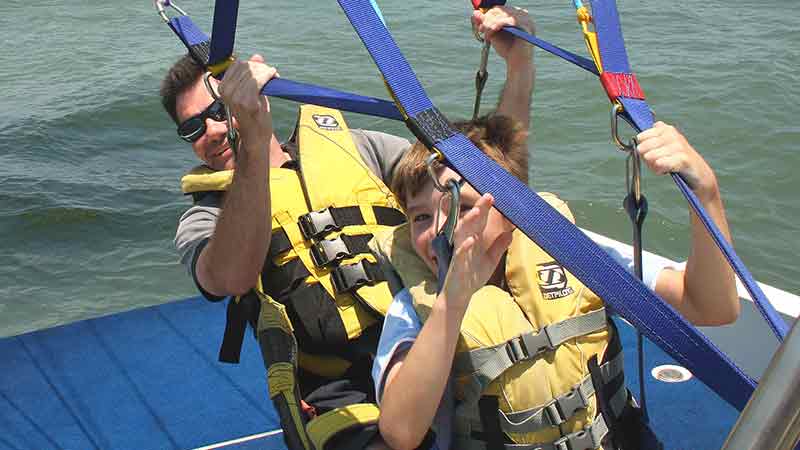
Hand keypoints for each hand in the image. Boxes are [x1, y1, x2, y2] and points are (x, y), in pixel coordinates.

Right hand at [218, 54, 278, 139]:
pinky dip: (269, 75)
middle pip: (246, 66)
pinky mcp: (247, 103)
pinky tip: (275, 77)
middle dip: (261, 67)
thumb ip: (252, 75)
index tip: (263, 70)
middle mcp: (226, 92)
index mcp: (223, 88)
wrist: (255, 137)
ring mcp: (236, 97)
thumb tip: (257, 57)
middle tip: (271, 74)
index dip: (253, 65)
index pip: (238, 65)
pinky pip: (259, 80)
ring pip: (254, 72)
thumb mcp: (250, 92)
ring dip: (267, 72)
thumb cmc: (253, 115)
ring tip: (274, 78)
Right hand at [441, 193, 513, 311]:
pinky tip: (471, 240)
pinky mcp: (456, 265)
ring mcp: (459, 253)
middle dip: (479, 208)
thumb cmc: (472, 277)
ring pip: (462, 233)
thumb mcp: (490, 260)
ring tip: (478, 211)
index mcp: (473, 240)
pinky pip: (459, 254)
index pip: (480, 221)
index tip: (495, 196)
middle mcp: (464, 242)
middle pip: (471, 222)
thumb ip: (498, 246)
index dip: (486, 209)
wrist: (459, 296)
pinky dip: (465, 246)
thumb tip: (511, 233)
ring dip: (469, 221)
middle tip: (488, 196)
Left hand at [471, 6, 533, 70]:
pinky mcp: (526, 26)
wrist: (518, 63)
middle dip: (487, 19)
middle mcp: (523, 14)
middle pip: (500, 10)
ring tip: (487, 35)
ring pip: (503, 14)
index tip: (480, 27)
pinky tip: (491, 33)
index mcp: (516, 14)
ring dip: (490, 23)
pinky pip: (509, 21)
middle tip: (481, 30)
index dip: (487, 16)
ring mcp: (526, 19)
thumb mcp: (493, 35)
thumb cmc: (507, 49)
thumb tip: (475, 13)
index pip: (499, 9)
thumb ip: (485, 24)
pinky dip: (497, 25)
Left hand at [636, 121, 719, 201]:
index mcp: (666, 129)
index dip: (641, 148)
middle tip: (653, 163)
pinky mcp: (683, 159)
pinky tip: (663, 170)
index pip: (642, 137)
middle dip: (645, 158)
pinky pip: (662, 163)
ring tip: (660, 167)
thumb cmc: (676, 158)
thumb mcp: (663, 147)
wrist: (698, 171)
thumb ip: (650, 141)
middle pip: (645, 147)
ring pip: (651, 156)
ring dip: (652, 165)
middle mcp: (673, 135)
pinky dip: (660, 168)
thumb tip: (638, 143)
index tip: (645, 153)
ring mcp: (679, 146)